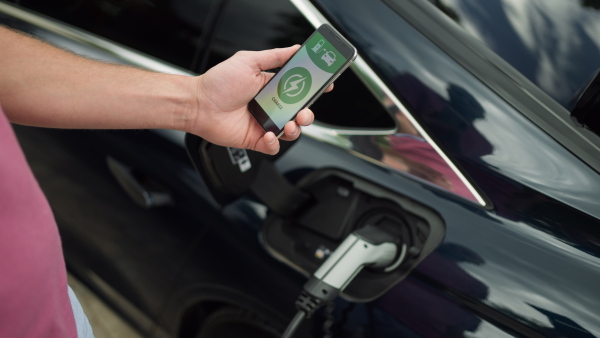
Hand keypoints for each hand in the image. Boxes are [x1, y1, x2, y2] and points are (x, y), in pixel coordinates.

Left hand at [188, 45, 330, 154]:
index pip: (300, 89)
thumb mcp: (249, 62)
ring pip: (291, 131)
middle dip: (308, 114)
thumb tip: (295, 49)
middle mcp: (270, 106)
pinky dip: (275, 143)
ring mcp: (264, 124)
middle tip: (304, 111)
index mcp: (272, 87)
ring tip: (289, 124)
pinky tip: (268, 134)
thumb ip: (274, 57)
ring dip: (295, 129)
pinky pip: (274, 147)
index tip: (325, 86)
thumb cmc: (219, 83)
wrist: (199, 104)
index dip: (314, 89)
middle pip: (300, 112)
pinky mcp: (256, 139)